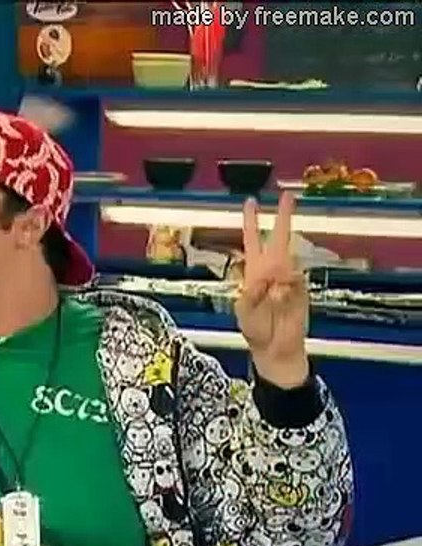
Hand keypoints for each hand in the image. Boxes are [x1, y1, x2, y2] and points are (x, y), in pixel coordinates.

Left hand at [233, 193, 309, 387]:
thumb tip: (265, 277)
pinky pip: (296, 282)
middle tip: (287, 196)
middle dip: (282, 217)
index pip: (252, 240)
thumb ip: (250, 294)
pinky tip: (281, 301)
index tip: (252, 202)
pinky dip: (287, 291)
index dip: (251, 221)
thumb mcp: (243, 312)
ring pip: (288, 261)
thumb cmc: (255, 330)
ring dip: (278, 273)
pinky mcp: (301, 290)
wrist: (275, 348)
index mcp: (253, 271)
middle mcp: (272, 270)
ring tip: (271, 296)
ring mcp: (288, 278)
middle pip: (278, 238)